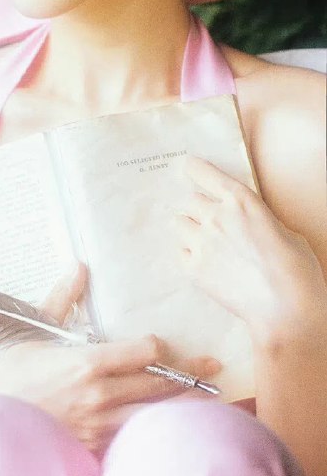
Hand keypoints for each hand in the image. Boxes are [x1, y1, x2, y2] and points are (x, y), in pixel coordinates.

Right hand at [0, 262, 221, 456]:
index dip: (159, 347)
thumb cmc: (12, 377)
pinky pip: (132, 433)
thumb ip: (62, 300)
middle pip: (157, 384)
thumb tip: (79, 267)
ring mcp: (100, 424)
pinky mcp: (95, 444)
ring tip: (206, 397)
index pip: (142, 352)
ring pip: (152, 413)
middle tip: (213, 366)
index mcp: (87, 363)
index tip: (163, 344)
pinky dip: (152, 425)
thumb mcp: (35, 333)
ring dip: (179, 404)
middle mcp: (100, 395)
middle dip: (189, 374)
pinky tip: (165, 421)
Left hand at [171, 155, 326, 343]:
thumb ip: (257, 221)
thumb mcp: (285, 231)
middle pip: (191, 200)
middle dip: (199, 208)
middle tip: (211, 223)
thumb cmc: (296, 270)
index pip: (206, 174)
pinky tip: (203, 263)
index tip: (186, 165)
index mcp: (241, 201)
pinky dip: (187, 254)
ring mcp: (201, 241)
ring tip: (203, 243)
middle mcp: (216, 216)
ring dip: (188, 228)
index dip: (194, 169)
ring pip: (178, 223)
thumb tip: (248, 226)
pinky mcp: (193, 268)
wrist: (285, 309)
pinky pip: (179, 251)